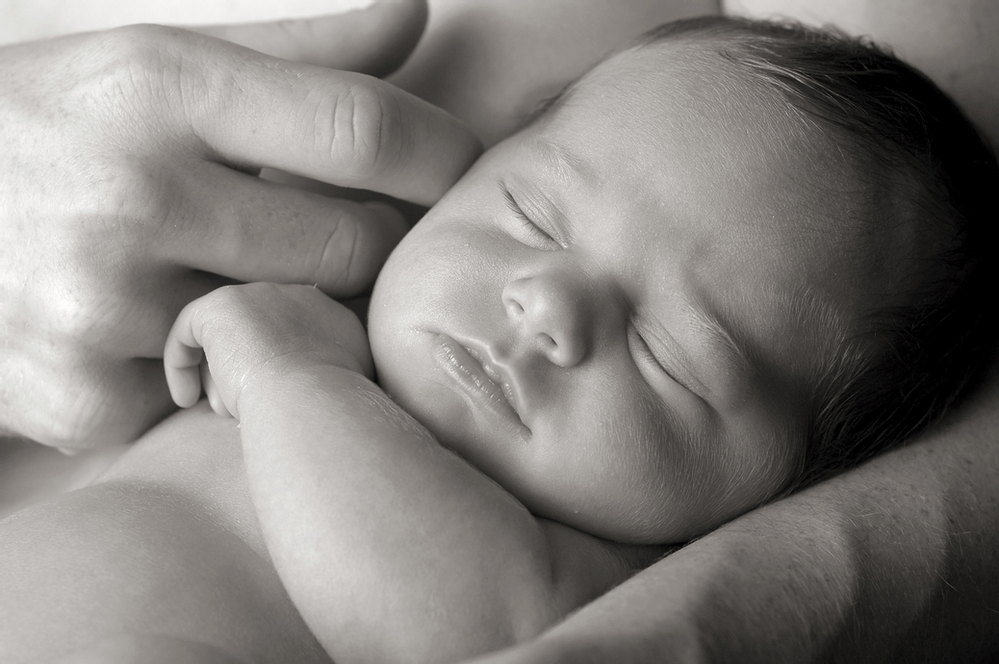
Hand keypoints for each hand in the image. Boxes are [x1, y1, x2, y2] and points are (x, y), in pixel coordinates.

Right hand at [0, 0, 480, 449]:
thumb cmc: (49, 128)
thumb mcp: (156, 64)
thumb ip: (299, 53)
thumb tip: (413, 15)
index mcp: (158, 89)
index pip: (361, 130)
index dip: (441, 156)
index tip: (464, 171)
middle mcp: (131, 197)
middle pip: (354, 245)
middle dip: (378, 243)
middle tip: (351, 231)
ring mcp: (102, 311)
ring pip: (298, 330)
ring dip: (302, 312)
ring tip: (242, 278)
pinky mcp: (84, 399)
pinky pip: (220, 396)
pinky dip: (219, 372)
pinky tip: (172, 335)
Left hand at [164, 282, 371, 418]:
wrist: (311, 400)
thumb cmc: (327, 414)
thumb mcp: (339, 395)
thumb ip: (321, 381)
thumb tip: (294, 393)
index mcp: (335, 320)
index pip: (294, 341)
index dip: (276, 374)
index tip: (267, 406)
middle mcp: (300, 298)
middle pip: (260, 337)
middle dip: (249, 375)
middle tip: (242, 412)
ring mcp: (260, 296)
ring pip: (227, 337)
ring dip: (221, 378)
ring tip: (226, 412)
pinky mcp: (222, 305)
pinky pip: (189, 331)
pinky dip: (182, 365)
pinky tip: (186, 399)